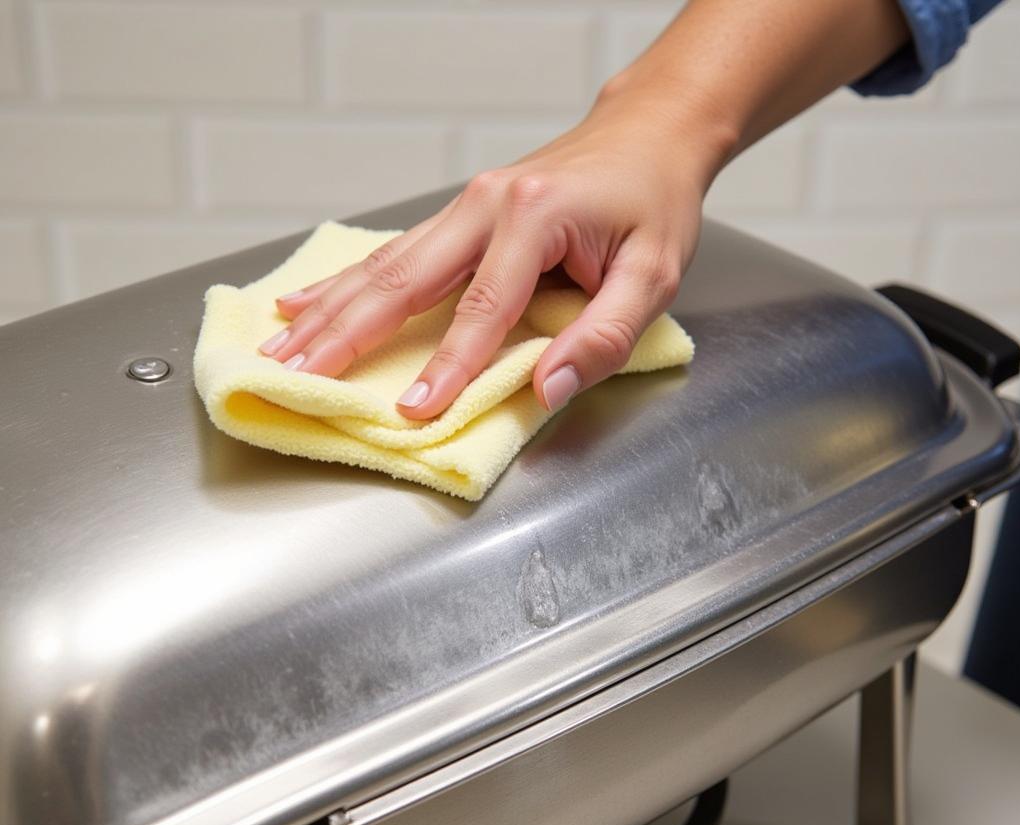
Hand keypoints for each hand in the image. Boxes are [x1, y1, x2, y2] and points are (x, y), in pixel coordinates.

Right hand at [260, 82, 728, 417]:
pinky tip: (303, 301)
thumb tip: (547, 389)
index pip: (482, 310)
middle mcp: (485, 205)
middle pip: (402, 279)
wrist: (647, 133)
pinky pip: (392, 253)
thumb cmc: (654, 202)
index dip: (447, 367)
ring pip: (383, 265)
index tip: (412, 410)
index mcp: (532, 217)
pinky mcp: (458, 216)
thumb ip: (604, 335)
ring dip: (329, 310)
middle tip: (298, 376)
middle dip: (346, 334)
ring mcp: (465, 207)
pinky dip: (344, 282)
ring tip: (280, 347)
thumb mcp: (652, 273)